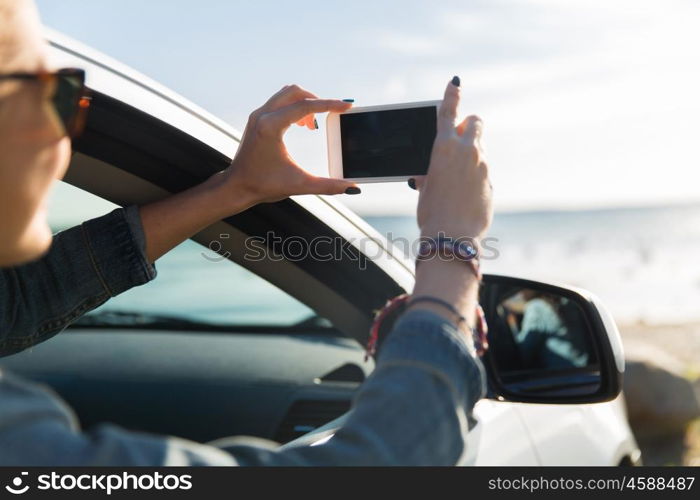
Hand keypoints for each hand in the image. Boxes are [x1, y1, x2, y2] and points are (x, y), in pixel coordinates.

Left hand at [217, 85, 357, 209]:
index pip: (305, 106)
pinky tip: (302, 125)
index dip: (329, 105)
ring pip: (287, 94)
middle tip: (329, 116)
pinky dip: (294, 107)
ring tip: (312, 126)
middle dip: (317, 100)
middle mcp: (262, 115)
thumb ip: (328, 185)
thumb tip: (352, 187)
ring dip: (305, 103)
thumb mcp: (299, 185)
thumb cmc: (263, 185)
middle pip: (295, 92)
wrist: (237, 187)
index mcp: (271, 127)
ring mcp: (258, 115)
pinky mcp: (257, 119)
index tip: (346, 105)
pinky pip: (279, 102)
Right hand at [413, 79, 491, 239]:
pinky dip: (474, 177)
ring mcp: (482, 165)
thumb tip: (427, 174)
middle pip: (475, 122)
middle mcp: (466, 151)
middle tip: (460, 140)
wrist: (452, 236)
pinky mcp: (490, 181)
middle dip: (469, 126)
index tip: (455, 83)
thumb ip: (429, 172)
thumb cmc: (432, 213)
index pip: (449, 112)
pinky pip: (482, 171)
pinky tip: (464, 196)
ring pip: (479, 149)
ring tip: (456, 182)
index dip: (451, 95)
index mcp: (443, 147)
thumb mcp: (424, 188)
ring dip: (470, 156)